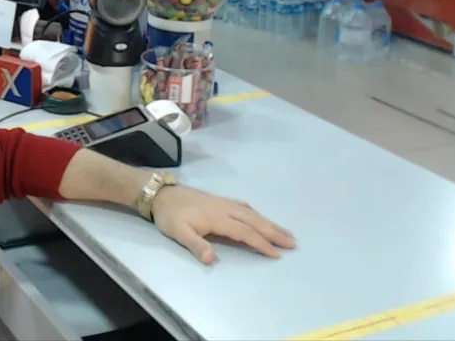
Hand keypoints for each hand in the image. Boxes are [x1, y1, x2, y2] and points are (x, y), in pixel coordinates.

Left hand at [151, 185, 294, 264]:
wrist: (161, 193)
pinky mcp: (220, 200)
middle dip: (274, 232)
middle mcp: (226, 209)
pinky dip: (256, 213)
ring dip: (269, 223)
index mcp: (218, 218)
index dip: (261, 243)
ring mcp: (224, 203)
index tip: (276, 254)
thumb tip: (212, 260)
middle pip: (254, 221)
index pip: (245, 232)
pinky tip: (260, 217)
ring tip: (285, 232)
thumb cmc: (170, 216)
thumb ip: (196, 245)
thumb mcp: (178, 233)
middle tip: (293, 242)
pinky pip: (244, 207)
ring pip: (252, 213)